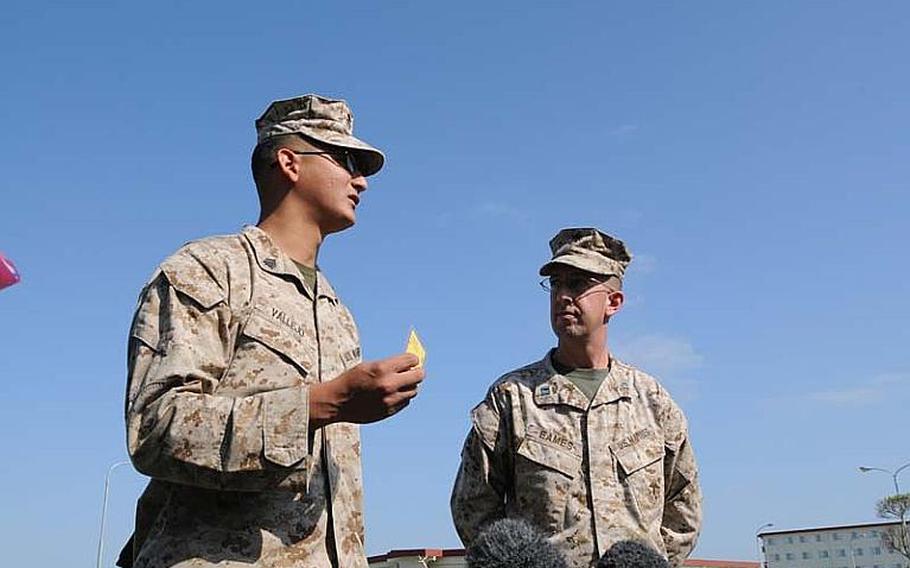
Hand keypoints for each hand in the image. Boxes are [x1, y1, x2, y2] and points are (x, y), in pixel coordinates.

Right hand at [309, 353, 423, 428]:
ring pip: (414, 390)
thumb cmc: (352, 380)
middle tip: (413, 371)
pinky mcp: (389, 411)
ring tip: (400, 384)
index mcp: (382, 369)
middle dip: (417, 372)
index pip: (412, 360)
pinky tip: (393, 394)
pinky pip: (405, 401)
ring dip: (409, 386)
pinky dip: (402, 396)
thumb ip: (389, 365)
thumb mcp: (369, 365)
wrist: (337, 402)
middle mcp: (388, 384)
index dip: (412, 359)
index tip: (411, 360)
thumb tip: (411, 363)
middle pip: (419, 376)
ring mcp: (390, 400)